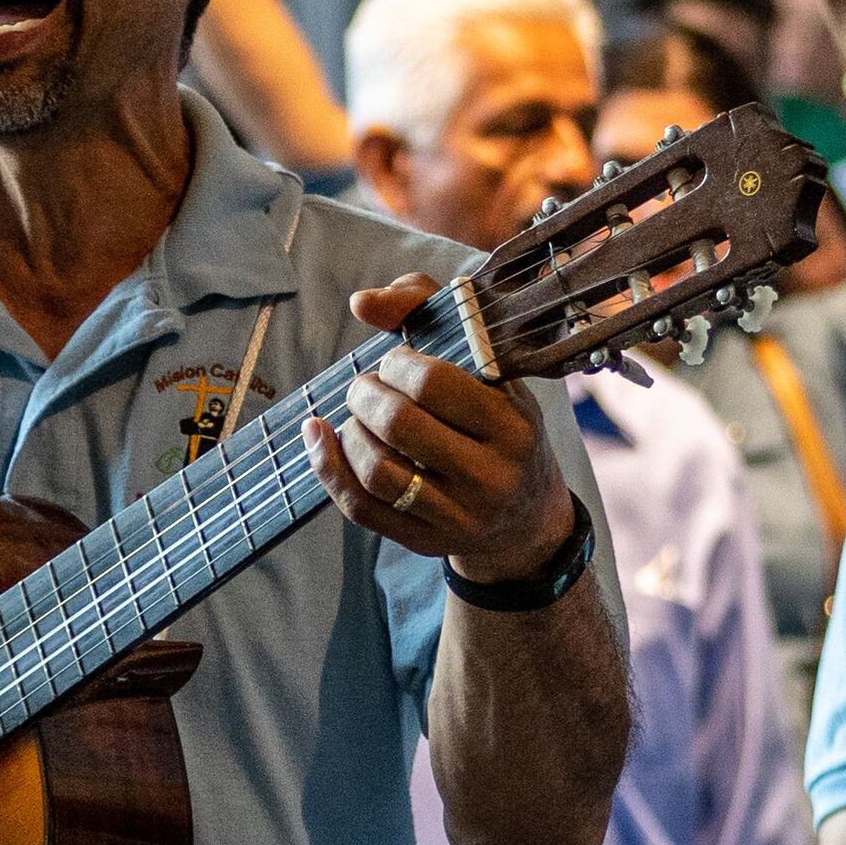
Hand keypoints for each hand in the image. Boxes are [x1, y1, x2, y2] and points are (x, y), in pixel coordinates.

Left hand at [303, 277, 577, 581]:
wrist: (525, 516)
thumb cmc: (498, 422)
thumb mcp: (488, 367)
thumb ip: (430, 310)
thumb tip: (361, 302)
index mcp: (513, 425)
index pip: (433, 383)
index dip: (397, 364)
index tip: (395, 362)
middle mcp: (490, 476)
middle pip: (398, 426)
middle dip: (364, 395)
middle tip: (364, 388)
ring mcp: (458, 516)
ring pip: (376, 471)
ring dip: (349, 432)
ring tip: (355, 416)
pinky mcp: (425, 542)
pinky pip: (360, 508)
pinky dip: (328, 468)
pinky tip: (320, 438)